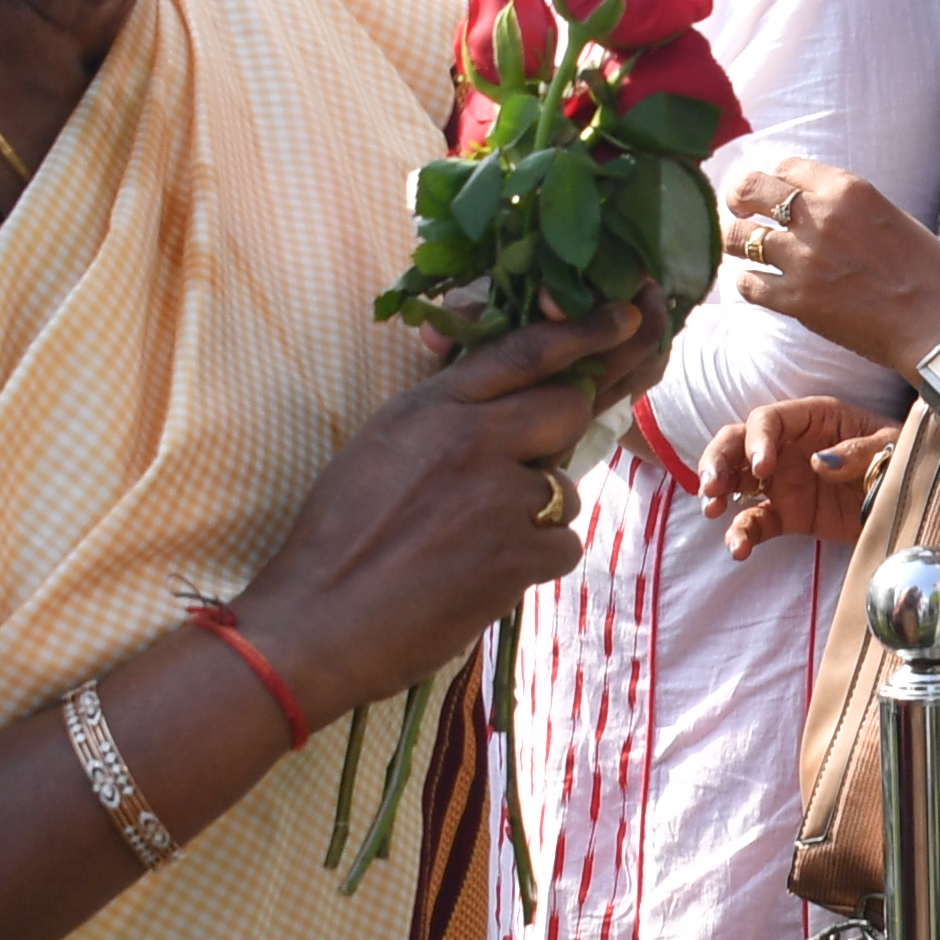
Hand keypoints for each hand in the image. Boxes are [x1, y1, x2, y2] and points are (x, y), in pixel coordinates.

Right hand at [227, 301, 652, 715]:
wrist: (315, 623)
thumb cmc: (335, 542)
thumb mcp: (377, 450)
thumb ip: (440, 421)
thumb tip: (495, 414)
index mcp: (428, 408)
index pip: (522, 351)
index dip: (583, 331)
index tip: (623, 316)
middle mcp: (470, 440)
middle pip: (566, 410)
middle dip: (559, 437)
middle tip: (522, 475)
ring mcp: (498, 497)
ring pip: (565, 489)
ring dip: (536, 516)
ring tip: (476, 544)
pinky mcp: (515, 556)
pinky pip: (563, 545)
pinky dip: (535, 563)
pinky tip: (487, 576)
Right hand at [697, 397, 890, 557]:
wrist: (910, 501)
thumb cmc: (901, 458)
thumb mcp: (890, 448)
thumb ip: (857, 452)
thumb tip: (819, 462)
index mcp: (812, 419)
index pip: (769, 420)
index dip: (757, 440)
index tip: (762, 467)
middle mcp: (789, 446)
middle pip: (738, 443)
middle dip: (718, 460)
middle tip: (711, 486)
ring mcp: (784, 481)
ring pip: (736, 479)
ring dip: (718, 492)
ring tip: (712, 510)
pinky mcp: (788, 514)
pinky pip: (756, 521)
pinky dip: (742, 534)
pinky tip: (738, 549)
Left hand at [719, 156, 939, 376]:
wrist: (939, 326)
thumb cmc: (927, 273)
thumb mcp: (891, 216)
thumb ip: (848, 206)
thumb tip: (814, 205)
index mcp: (848, 189)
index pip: (786, 166)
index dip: (777, 180)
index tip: (774, 193)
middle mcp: (819, 217)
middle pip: (750, 189)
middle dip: (739, 197)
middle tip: (739, 209)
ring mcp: (803, 259)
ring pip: (738, 237)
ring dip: (738, 241)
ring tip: (744, 249)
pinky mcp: (795, 300)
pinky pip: (747, 284)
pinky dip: (749, 283)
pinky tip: (761, 285)